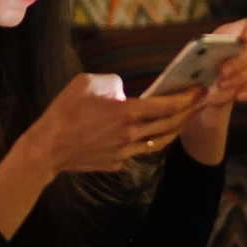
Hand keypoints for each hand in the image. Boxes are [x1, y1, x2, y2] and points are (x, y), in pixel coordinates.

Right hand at [22, 73, 204, 173]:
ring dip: (173, 131)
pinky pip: (137, 152)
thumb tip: (123, 89)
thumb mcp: (86, 83)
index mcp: (126, 112)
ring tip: (181, 120)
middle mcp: (130, 134)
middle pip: (169, 125)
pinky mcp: (115, 163)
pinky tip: (148, 135)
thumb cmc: (64, 112)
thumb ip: (111, 82)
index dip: (186, 97)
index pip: (166, 105)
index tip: (199, 90)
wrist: (47, 148)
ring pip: (158, 143)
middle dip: (188, 112)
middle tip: (199, 102)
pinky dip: (147, 142)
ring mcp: (124, 152)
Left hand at [197, 18, 246, 110]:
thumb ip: (197, 58)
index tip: (244, 37)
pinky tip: (238, 95)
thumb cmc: (194, 72)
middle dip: (238, 62)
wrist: (196, 92)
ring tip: (220, 87)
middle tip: (222, 72)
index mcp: (228, 36)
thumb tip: (199, 62)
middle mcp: (243, 50)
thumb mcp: (190, 62)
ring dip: (237, 79)